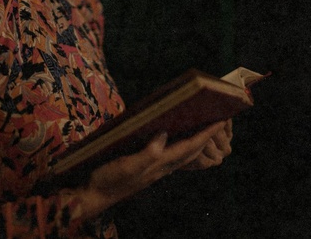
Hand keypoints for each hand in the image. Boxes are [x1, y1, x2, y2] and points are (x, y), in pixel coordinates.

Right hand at [73, 120, 230, 220]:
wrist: (96, 195)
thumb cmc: (109, 178)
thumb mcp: (127, 165)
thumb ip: (147, 152)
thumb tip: (165, 134)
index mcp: (160, 163)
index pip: (190, 147)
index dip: (206, 134)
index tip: (221, 122)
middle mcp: (162, 166)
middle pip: (192, 151)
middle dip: (207, 138)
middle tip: (219, 122)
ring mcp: (155, 168)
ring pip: (184, 155)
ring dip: (198, 142)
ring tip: (205, 129)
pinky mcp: (147, 168)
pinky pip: (173, 155)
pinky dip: (182, 145)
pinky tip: (178, 140)